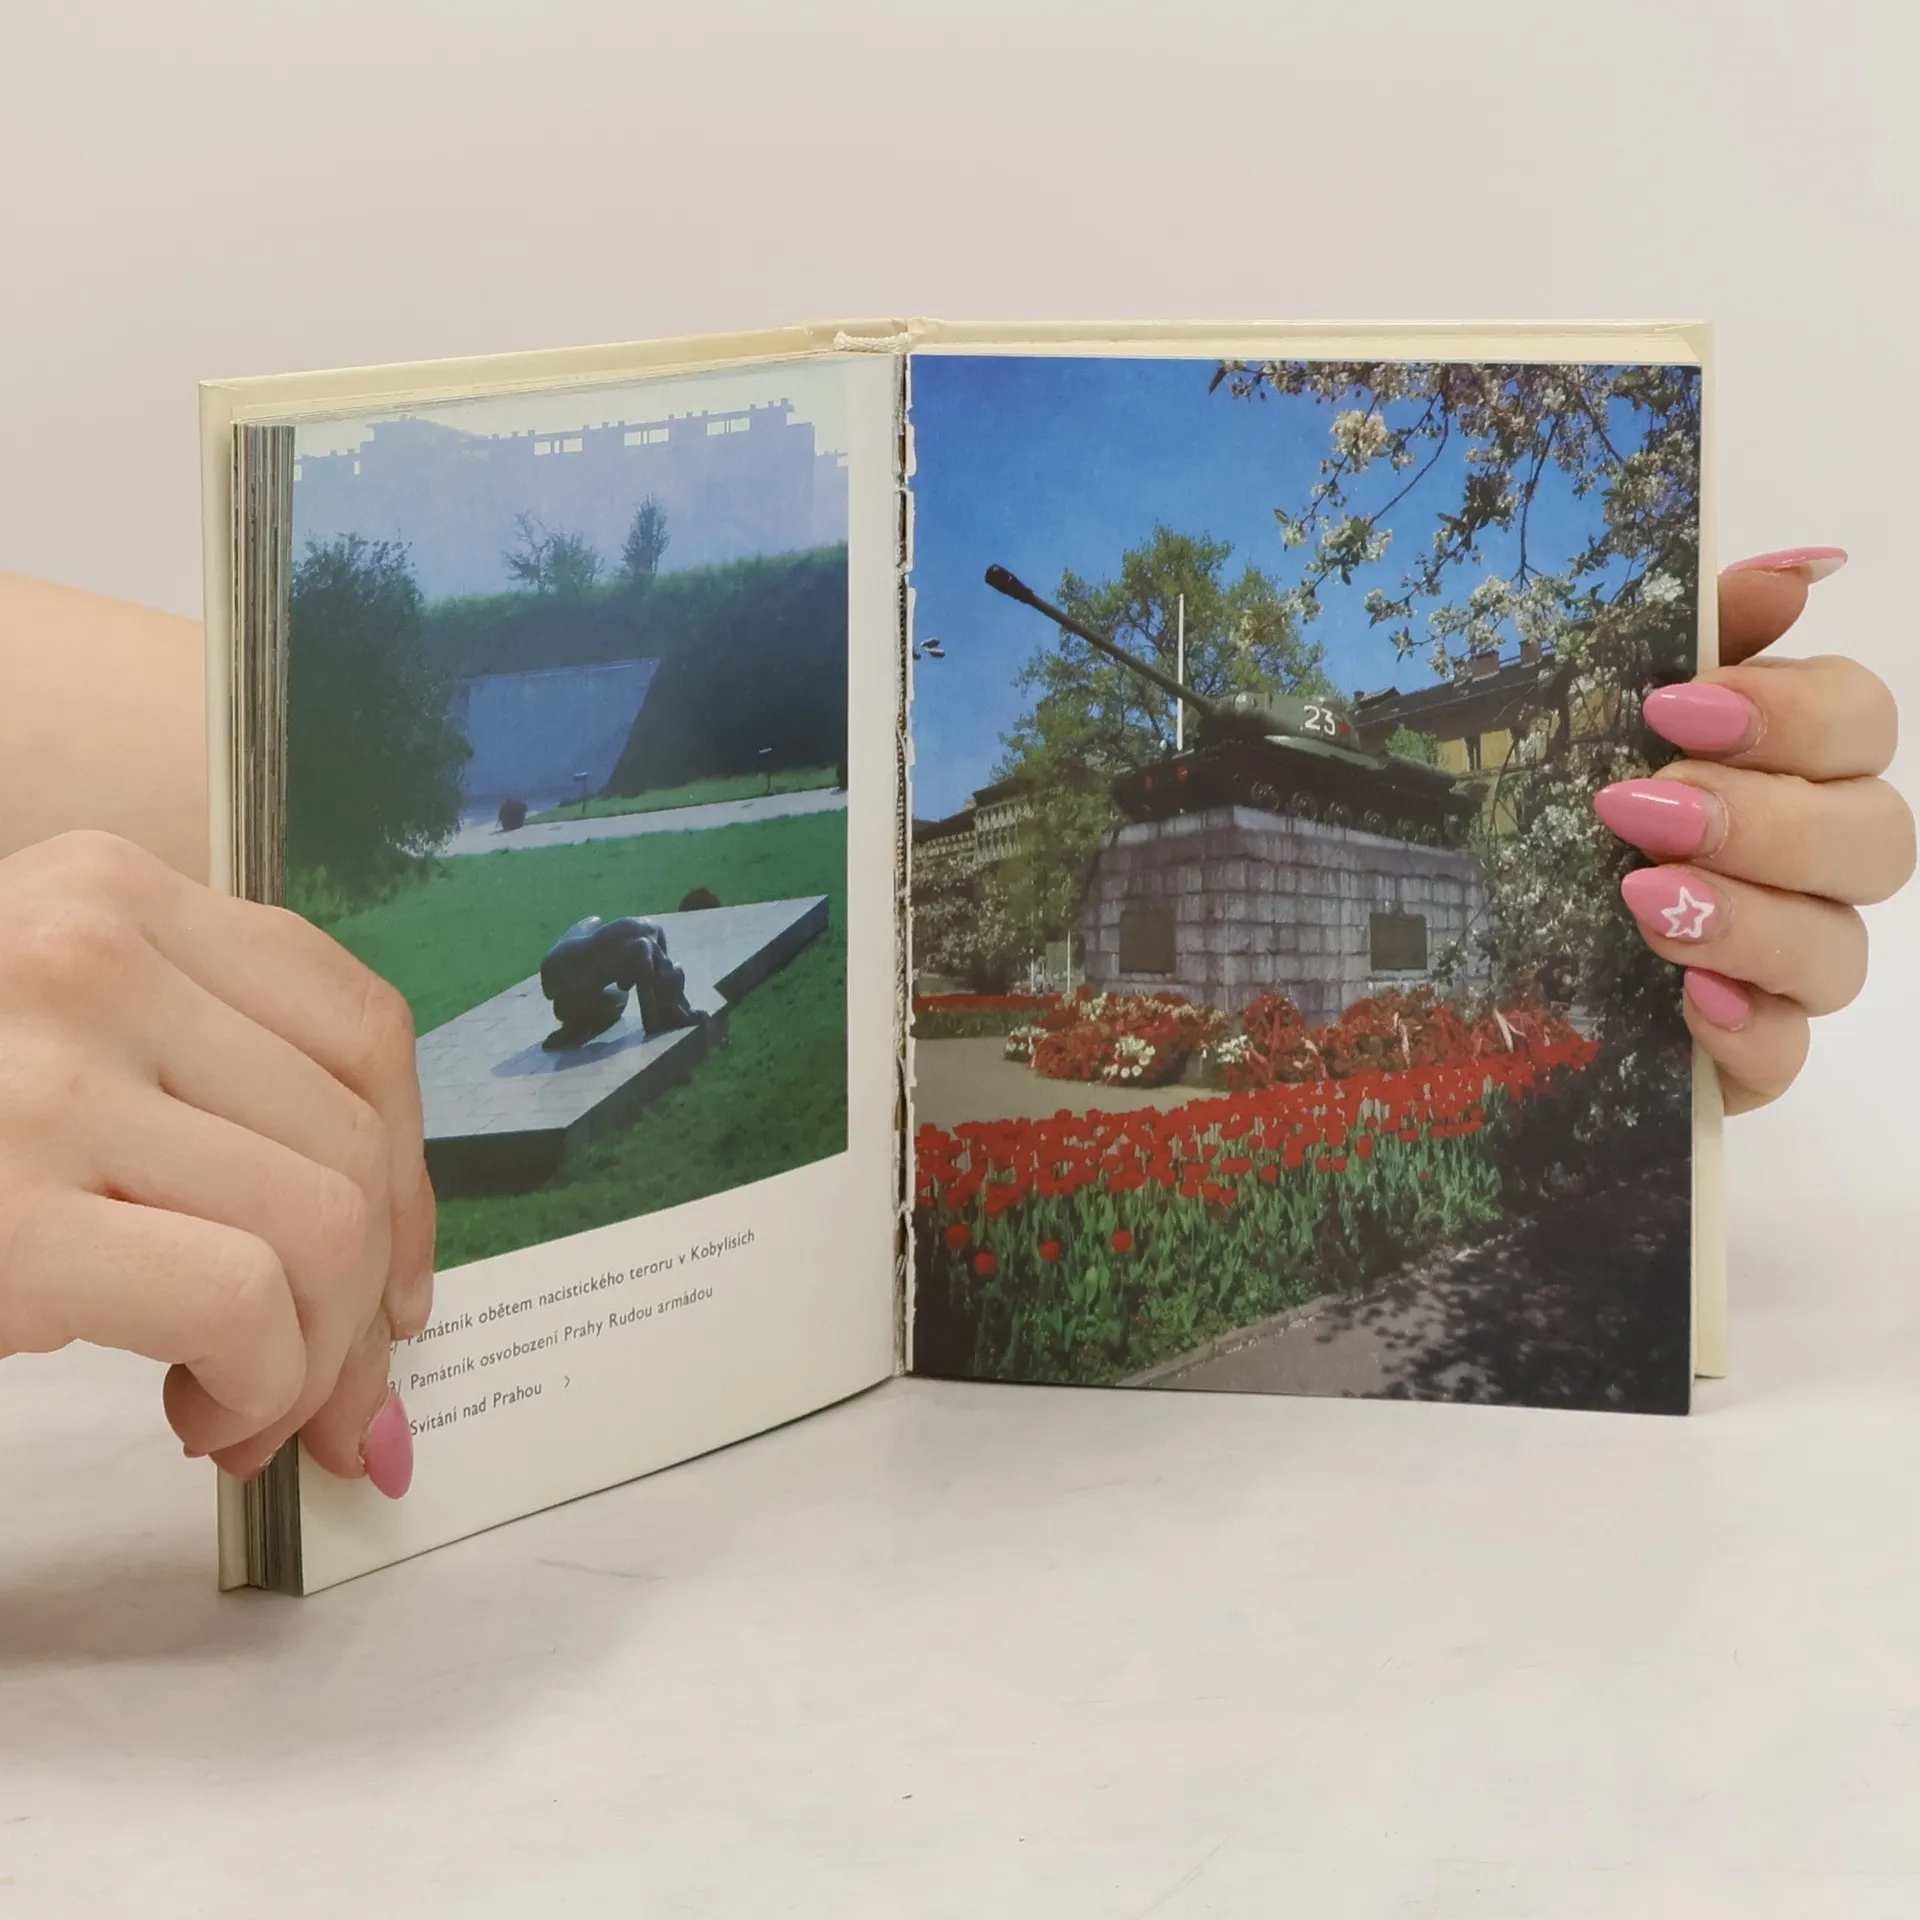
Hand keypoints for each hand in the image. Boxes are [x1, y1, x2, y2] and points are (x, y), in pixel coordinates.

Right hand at [0, 831, 432, 1491]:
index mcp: (107, 892)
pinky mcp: (7, 1214)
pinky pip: (246, 1303)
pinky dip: (259, 1386)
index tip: (399, 1284)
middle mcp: (86, 950)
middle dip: (372, 1302)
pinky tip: (195, 1414)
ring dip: (316, 1357)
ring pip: (325, 1222)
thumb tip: (391, 1269)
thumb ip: (200, 1087)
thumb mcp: (45, 1041)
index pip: (361, 1027)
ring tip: (238, 1405)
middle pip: (356, 1138)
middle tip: (327, 1394)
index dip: (415, 1176)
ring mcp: (43, 1075)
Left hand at [1596, 548, 1914, 1113]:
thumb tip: (1800, 567)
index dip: (1793, 713)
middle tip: (1641, 810)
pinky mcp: (1743, 1052)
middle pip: (1876, 838)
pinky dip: (1749, 1029)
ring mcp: (1783, 967)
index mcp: (1786, 765)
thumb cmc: (1541, 803)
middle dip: (1766, 820)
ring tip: (1644, 902)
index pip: (1862, 722)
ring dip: (1750, 919)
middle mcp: (1807, 865)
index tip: (1674, 710)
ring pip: (1841, 951)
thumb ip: (1686, 639)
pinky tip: (1690, 1000)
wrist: (1452, 939)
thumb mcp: (1584, 709)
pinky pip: (1788, 1054)